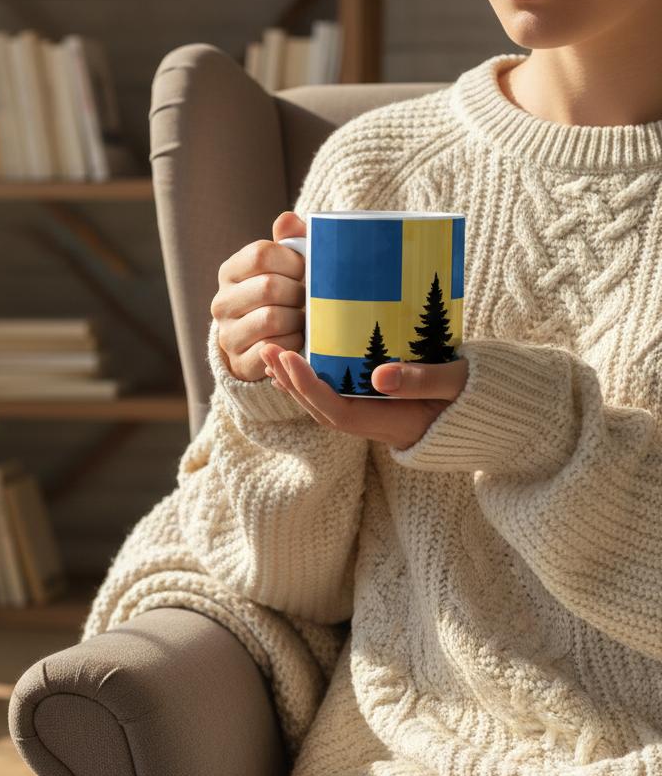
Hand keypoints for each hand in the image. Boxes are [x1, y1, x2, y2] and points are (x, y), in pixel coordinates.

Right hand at [211, 211, 307, 381]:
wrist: (262, 344)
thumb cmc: (281, 296)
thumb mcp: (284, 266)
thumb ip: (290, 241)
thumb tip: (287, 220)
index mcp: (230, 272)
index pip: (262, 254)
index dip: (292, 261)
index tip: (305, 270)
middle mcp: (221, 302)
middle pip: (269, 287)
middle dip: (298, 292)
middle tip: (308, 298)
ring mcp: (228, 334)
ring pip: (271, 319)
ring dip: (297, 319)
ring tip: (303, 318)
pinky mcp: (239, 361)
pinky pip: (274, 348)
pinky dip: (293, 342)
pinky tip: (297, 338)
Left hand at [260, 345, 469, 450]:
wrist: (509, 419)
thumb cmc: (489, 397)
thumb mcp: (461, 384)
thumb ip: (424, 380)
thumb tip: (379, 375)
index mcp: (394, 425)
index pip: (337, 411)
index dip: (309, 388)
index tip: (289, 358)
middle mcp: (380, 426)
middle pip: (322, 411)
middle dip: (291, 383)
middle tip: (266, 349)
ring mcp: (380, 419)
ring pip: (326, 406)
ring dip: (297, 383)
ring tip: (271, 354)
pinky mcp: (383, 408)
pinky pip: (340, 398)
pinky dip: (317, 381)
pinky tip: (302, 361)